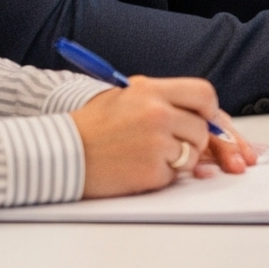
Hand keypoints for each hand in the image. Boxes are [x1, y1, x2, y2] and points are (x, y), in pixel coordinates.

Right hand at [74, 77, 254, 195]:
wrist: (60, 153)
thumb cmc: (93, 125)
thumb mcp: (128, 96)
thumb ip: (165, 98)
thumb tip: (202, 111)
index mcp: (152, 91)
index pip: (203, 94)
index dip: (208, 109)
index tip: (204, 117)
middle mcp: (157, 114)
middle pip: (201, 129)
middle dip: (192, 139)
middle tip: (171, 143)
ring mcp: (155, 144)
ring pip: (192, 154)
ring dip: (178, 159)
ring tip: (147, 154)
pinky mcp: (150, 172)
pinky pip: (174, 176)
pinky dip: (160, 176)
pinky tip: (137, 168)